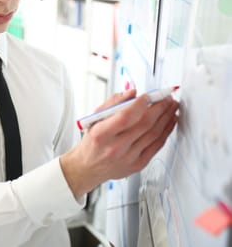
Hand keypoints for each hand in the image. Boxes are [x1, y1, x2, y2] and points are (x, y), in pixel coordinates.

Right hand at [60, 89, 178, 197]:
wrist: (88, 167)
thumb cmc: (92, 141)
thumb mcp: (94, 118)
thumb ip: (113, 103)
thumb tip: (132, 93)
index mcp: (101, 134)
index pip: (125, 116)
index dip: (140, 104)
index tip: (149, 95)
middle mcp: (115, 147)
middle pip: (144, 124)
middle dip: (160, 108)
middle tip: (167, 98)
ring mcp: (128, 157)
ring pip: (154, 134)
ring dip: (166, 118)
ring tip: (172, 107)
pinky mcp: (138, 164)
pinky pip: (157, 145)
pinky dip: (166, 131)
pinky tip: (170, 122)